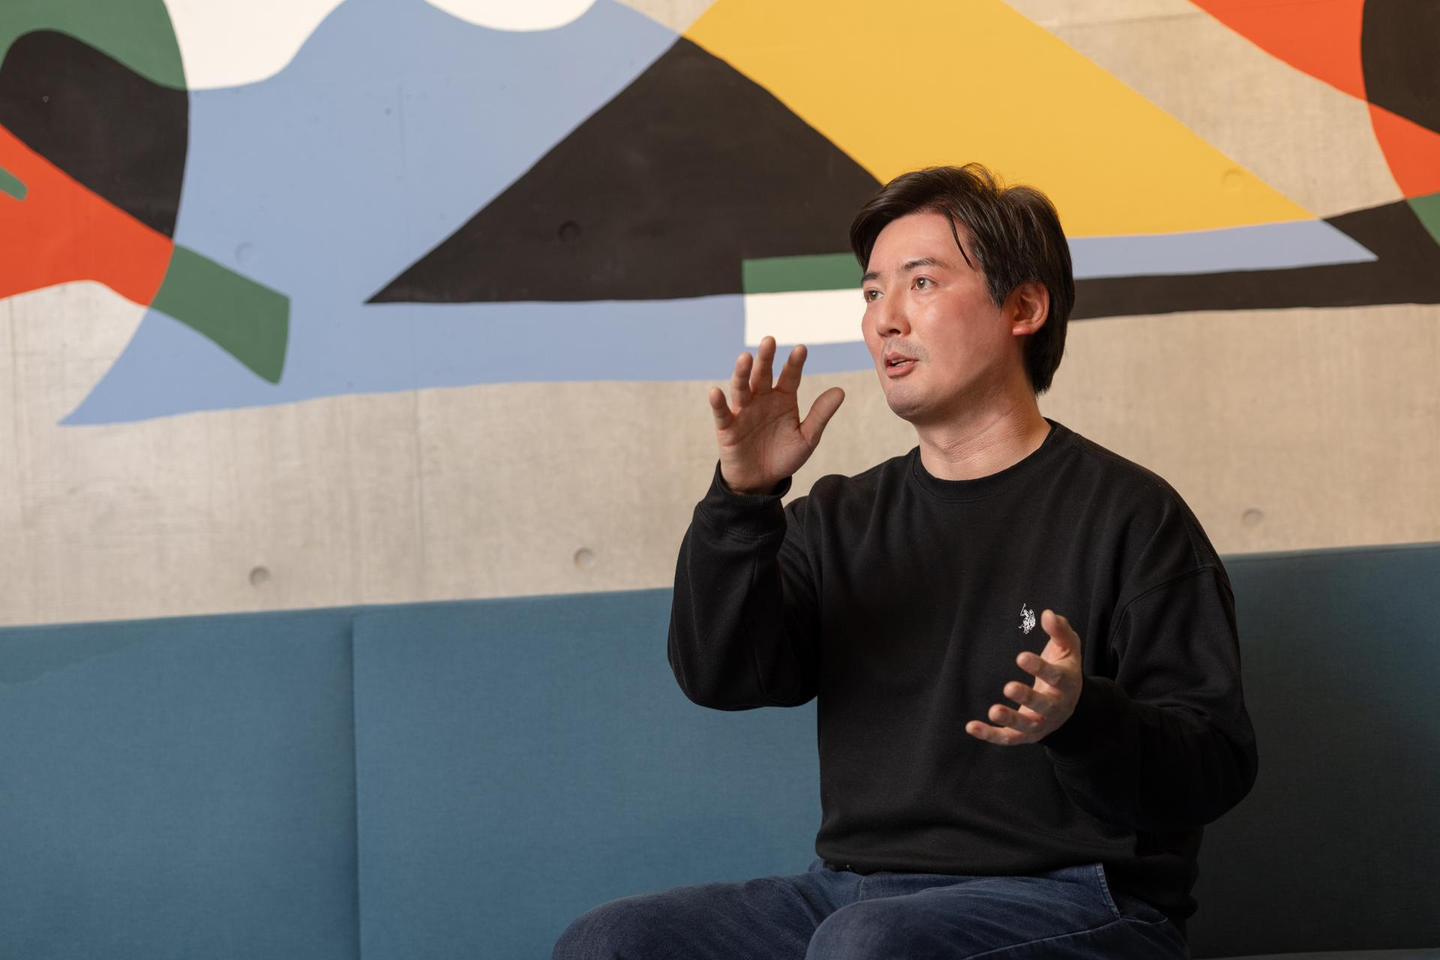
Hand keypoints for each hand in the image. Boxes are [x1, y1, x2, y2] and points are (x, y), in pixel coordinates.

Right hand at [709, 336, 844, 494]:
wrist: (761, 481)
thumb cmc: (783, 456)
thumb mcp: (807, 438)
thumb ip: (820, 415)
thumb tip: (840, 391)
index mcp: (783, 398)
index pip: (790, 376)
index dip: (795, 364)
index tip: (801, 349)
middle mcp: (762, 399)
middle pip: (763, 375)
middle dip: (765, 358)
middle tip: (769, 340)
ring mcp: (743, 411)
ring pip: (741, 388)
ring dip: (742, 373)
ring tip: (744, 358)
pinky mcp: (727, 427)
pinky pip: (722, 413)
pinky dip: (718, 402)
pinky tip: (716, 391)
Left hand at [965, 610, 1082, 745]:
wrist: (1071, 707)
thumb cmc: (1065, 670)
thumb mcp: (1068, 648)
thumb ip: (1060, 631)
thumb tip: (1048, 614)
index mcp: (1067, 684)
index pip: (1056, 677)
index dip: (1040, 668)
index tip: (1021, 657)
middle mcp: (1055, 707)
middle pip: (1043, 705)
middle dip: (1027, 697)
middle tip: (1009, 687)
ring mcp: (1040, 723)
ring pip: (1026, 725)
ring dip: (1010, 719)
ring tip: (993, 711)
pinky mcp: (1025, 735)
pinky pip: (1008, 738)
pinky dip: (990, 735)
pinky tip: (971, 727)